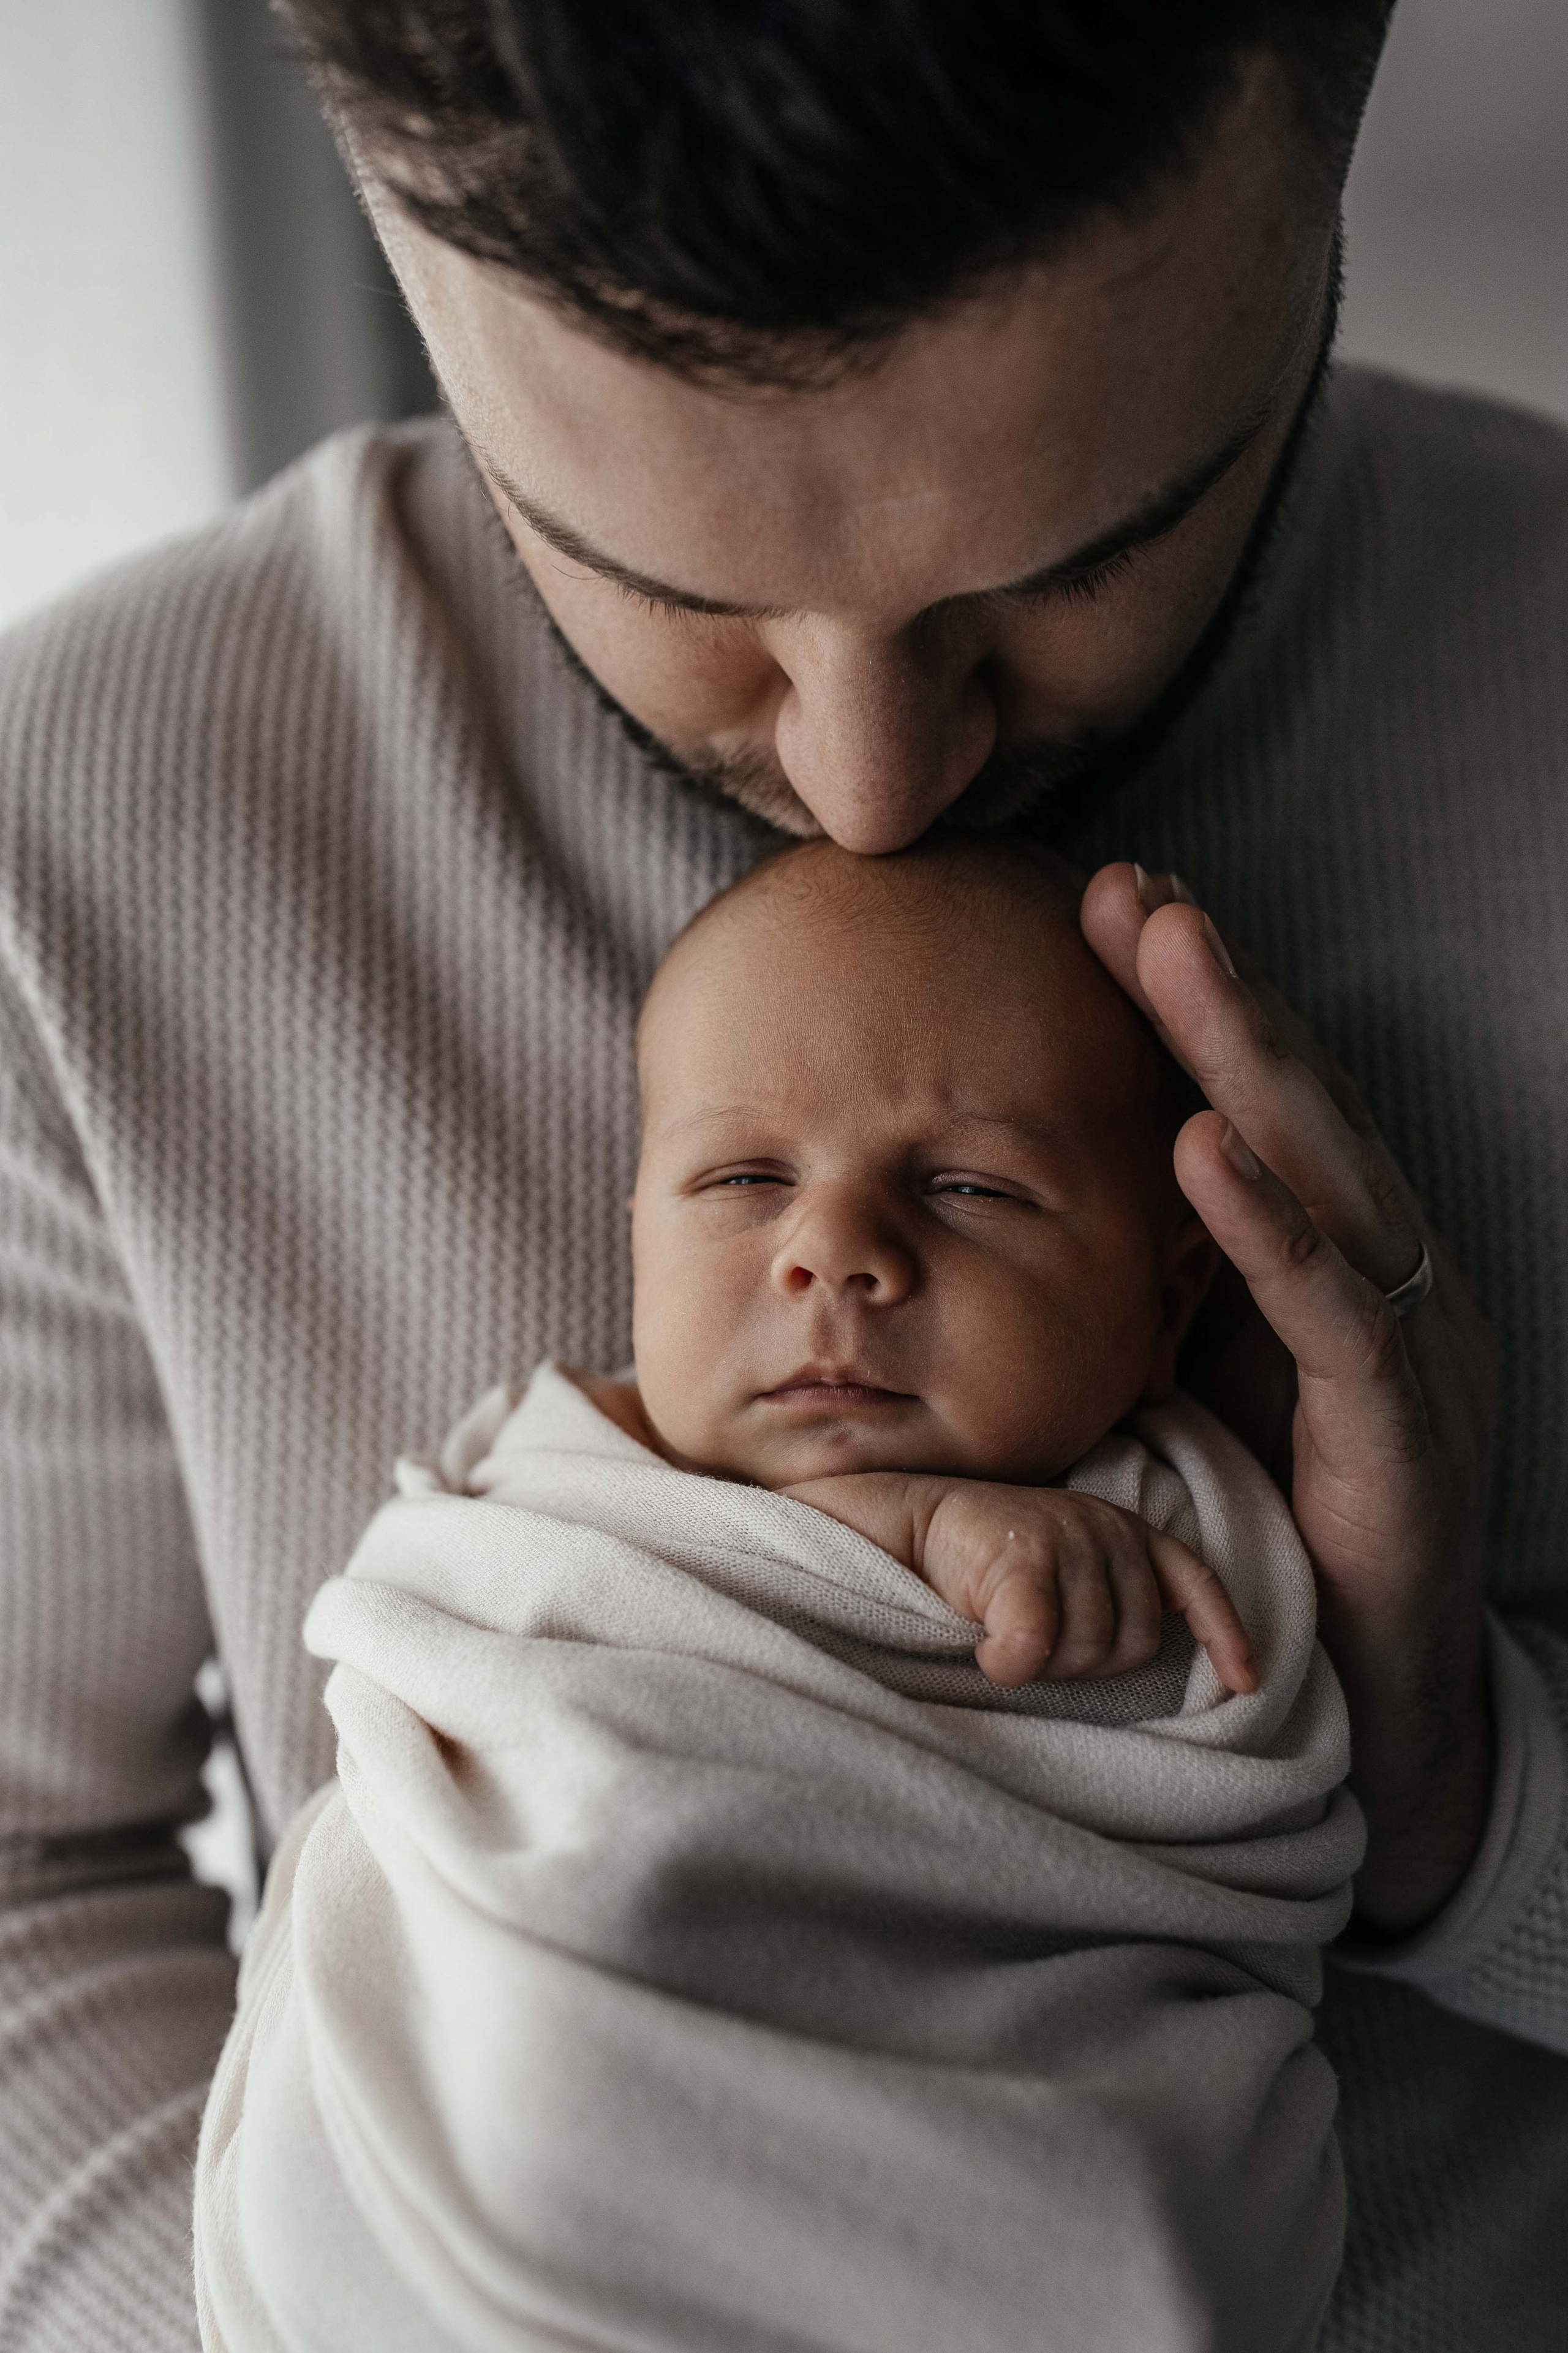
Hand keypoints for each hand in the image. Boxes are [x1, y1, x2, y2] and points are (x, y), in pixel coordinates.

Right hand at [783, 1472, 1256, 1694]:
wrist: (896, 1522)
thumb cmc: (975, 1563)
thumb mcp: (1059, 1571)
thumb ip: (1106, 1596)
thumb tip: (1153, 1650)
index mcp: (1121, 1529)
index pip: (1193, 1579)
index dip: (1224, 1633)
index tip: (1246, 1681)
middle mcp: (1104, 1527)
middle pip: (1136, 1643)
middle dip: (1088, 1663)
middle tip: (1033, 1642)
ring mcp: (1066, 1538)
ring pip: (1089, 1651)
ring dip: (1046, 1665)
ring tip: (1004, 1633)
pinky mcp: (1021, 1558)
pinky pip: (1038, 1647)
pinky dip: (1010, 1664)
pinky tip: (987, 1652)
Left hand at [1080, 862, 1497, 1934]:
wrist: (1359, 1697)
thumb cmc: (1265, 1525)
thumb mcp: (1191, 1375)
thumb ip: (1151, 1280)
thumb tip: (1023, 1187)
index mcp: (1327, 1255)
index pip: (1256, 1103)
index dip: (1191, 1002)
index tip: (1109, 903)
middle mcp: (1382, 1272)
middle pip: (1294, 1105)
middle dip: (1213, 990)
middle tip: (1133, 887)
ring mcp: (1406, 1340)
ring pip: (1328, 1171)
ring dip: (1244, 1057)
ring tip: (1173, 954)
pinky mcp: (1400, 1426)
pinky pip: (1335, 1308)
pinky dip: (1271, 1222)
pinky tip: (1206, 1146)